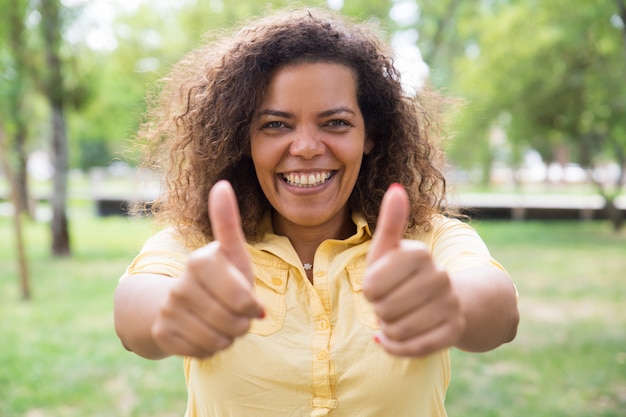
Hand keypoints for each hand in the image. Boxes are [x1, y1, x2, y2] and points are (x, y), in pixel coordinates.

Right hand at [151, 180, 264, 357]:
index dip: (251, 305)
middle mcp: (181, 284)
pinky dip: (210, 348)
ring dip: (228, 336)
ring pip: (218, 339)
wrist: (178, 303)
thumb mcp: (230, 253)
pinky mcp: (163, 333)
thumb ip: (228, 223)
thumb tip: (222, 184)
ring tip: (221, 321)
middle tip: (235, 313)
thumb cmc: (219, 277)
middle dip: (242, 322)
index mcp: (200, 262)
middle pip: (233, 321)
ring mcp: (169, 310)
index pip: (243, 298)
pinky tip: (205, 333)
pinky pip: (202, 352)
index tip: (249, 300)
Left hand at [363, 184, 465, 356]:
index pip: (372, 285)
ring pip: (397, 330)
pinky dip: (398, 347)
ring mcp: (449, 304)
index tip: (380, 285)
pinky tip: (397, 338)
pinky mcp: (453, 331)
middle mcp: (439, 277)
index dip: (370, 290)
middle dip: (380, 310)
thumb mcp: (391, 250)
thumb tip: (396, 187)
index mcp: (419, 254)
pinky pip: (413, 348)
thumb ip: (390, 221)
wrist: (450, 300)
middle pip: (383, 309)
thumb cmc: (406, 274)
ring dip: (389, 328)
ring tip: (398, 317)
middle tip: (390, 303)